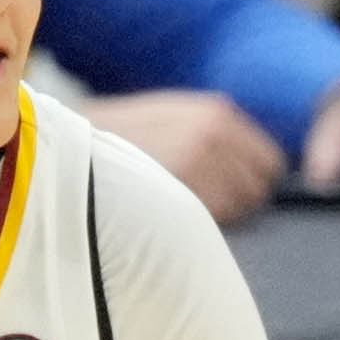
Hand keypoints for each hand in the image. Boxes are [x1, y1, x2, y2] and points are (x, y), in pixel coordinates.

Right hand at [86, 86, 282, 221]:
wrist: (69, 145)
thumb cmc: (120, 138)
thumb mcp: (172, 117)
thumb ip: (214, 134)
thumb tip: (255, 172)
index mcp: (218, 113)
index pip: (270, 162)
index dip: (252, 182)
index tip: (232, 193)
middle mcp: (215, 134)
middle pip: (258, 189)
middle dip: (238, 201)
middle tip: (201, 205)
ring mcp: (199, 162)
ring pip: (238, 208)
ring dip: (219, 215)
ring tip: (180, 208)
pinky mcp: (181, 190)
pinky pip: (213, 222)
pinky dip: (199, 226)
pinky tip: (171, 216)